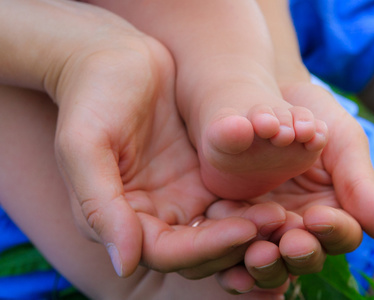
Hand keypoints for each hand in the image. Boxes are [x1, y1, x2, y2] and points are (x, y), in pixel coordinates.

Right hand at [43, 1, 288, 278]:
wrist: (116, 59)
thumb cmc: (92, 98)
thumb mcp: (83, 146)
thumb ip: (99, 206)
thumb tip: (123, 264)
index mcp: (120, 217)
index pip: (166, 252)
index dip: (206, 248)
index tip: (245, 230)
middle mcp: (153, 215)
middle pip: (200, 249)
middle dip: (237, 241)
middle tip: (277, 221)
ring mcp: (181, 196)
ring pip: (221, 228)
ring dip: (252, 226)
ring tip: (285, 213)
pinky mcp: (202, 175)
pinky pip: (231, 198)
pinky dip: (252, 203)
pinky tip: (279, 194)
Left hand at [208, 80, 373, 291]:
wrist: (267, 92)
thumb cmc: (312, 113)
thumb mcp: (342, 143)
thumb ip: (362, 187)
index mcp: (334, 211)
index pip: (340, 234)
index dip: (333, 231)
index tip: (318, 217)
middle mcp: (301, 224)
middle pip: (304, 255)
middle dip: (298, 253)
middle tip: (288, 243)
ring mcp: (266, 223)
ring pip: (269, 256)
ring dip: (264, 261)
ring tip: (256, 252)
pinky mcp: (234, 216)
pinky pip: (233, 241)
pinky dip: (231, 248)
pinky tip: (226, 247)